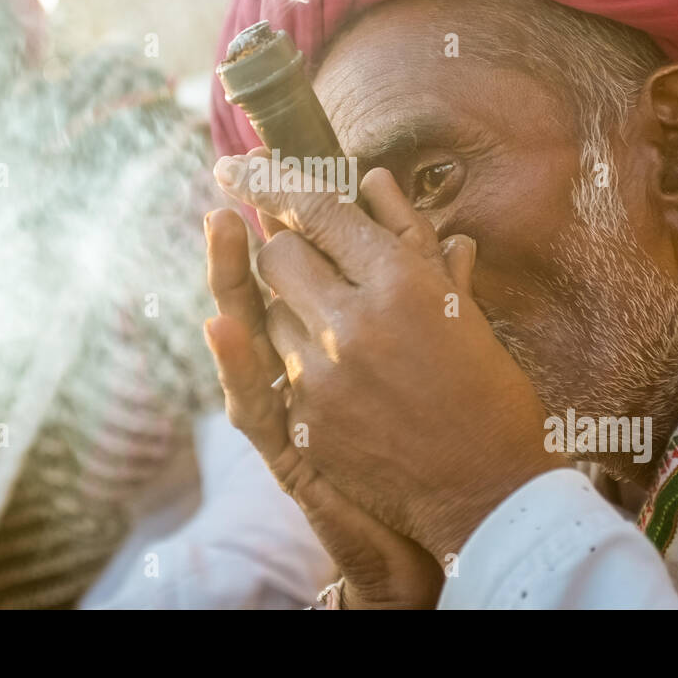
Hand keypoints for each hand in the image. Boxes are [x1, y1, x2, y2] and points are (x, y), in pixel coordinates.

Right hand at [205, 205, 443, 608]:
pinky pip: (250, 402)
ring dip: (226, 276)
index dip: (285, 209)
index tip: (274, 158)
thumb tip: (458, 240)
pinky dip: (234, 362)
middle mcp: (304, 363)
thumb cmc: (445, 433)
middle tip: (239, 170)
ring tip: (219, 220)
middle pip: (263, 281)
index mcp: (338, 333)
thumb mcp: (440, 356)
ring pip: (242, 332)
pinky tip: (222, 322)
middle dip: (250, 230)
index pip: (302, 258)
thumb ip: (438, 302)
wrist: (453, 519)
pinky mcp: (287, 448)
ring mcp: (291, 404)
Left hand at [207, 151, 564, 565]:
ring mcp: (322, 375)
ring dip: (293, 313)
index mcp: (401, 281)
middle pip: (276, 254)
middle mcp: (354, 321)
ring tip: (343, 336)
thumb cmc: (489, 394)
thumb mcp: (462, 308)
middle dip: (286, 251)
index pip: (317, 209)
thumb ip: (410, 241)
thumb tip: (373, 182)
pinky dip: (300, 366)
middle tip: (306, 259)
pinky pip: (276, 371)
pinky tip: (341, 382)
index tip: (239, 166)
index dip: (272, 180)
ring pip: (268, 313)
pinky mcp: (306, 423)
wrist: (490, 496)